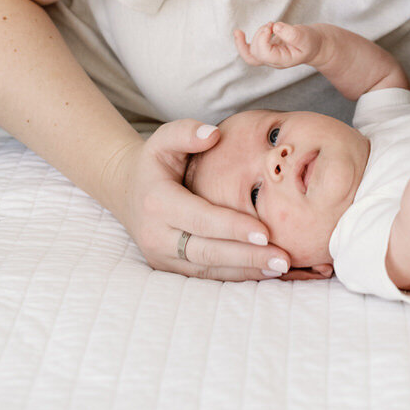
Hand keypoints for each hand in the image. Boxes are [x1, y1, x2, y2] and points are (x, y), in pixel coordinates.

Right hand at [107, 119, 294, 280]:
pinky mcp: (169, 269)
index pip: (201, 219)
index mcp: (157, 202)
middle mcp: (156, 236)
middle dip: (247, 257)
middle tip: (283, 259)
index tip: (266, 232)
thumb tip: (213, 133)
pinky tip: (263, 273)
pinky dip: (235, 277)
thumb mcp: (163, 139)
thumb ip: (186, 132)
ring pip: (208, 270)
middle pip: (208, 252)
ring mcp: (161, 257)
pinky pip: (205, 276)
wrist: (126, 190)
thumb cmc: (154, 162)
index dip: (233, 227)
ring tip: (280, 269)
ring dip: (246, 272)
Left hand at [234, 20, 321, 70]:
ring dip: (256, 36)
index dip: (263, 38)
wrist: (314, 45)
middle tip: (271, 25)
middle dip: (260, 35)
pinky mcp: (266, 50)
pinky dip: (242, 42)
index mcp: (283, 60)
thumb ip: (292, 34)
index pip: (264, 54)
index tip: (272, 26)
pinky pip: (249, 50)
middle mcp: (273, 61)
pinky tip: (238, 33)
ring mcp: (268, 57)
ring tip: (269, 26)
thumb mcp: (305, 36)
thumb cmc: (311, 42)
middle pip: (256, 53)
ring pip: (251, 52)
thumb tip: (276, 27)